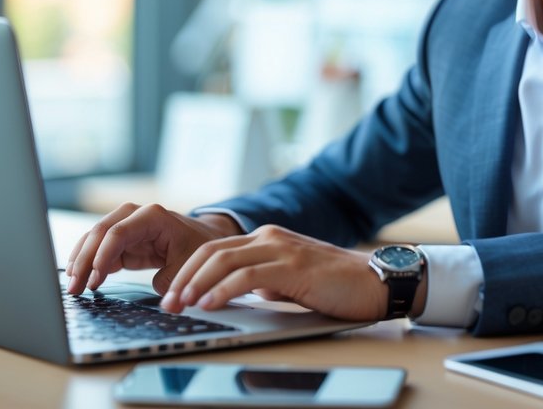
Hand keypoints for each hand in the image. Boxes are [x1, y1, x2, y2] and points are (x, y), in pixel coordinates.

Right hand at [64, 202, 240, 295]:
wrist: (204, 239)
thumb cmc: (198, 248)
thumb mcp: (189, 265)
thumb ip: (171, 280)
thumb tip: (161, 300)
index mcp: (153, 217)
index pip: (119, 232)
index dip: (103, 255)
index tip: (94, 279)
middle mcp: (135, 215)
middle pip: (100, 232)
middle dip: (85, 259)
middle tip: (74, 285)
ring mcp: (126, 225)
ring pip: (95, 238)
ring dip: (81, 260)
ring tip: (72, 285)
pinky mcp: (123, 240)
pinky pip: (100, 248)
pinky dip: (88, 262)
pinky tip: (79, 277)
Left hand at [160, 224, 389, 321]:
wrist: (376, 281)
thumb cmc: (337, 285)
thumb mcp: (291, 281)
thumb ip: (265, 282)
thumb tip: (240, 295)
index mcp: (267, 239)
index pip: (215, 250)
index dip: (188, 271)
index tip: (172, 293)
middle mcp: (269, 237)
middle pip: (211, 252)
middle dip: (183, 278)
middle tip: (166, 302)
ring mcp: (281, 248)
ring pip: (223, 260)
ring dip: (195, 284)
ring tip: (179, 305)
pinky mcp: (292, 265)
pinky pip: (247, 275)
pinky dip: (222, 290)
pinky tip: (209, 303)